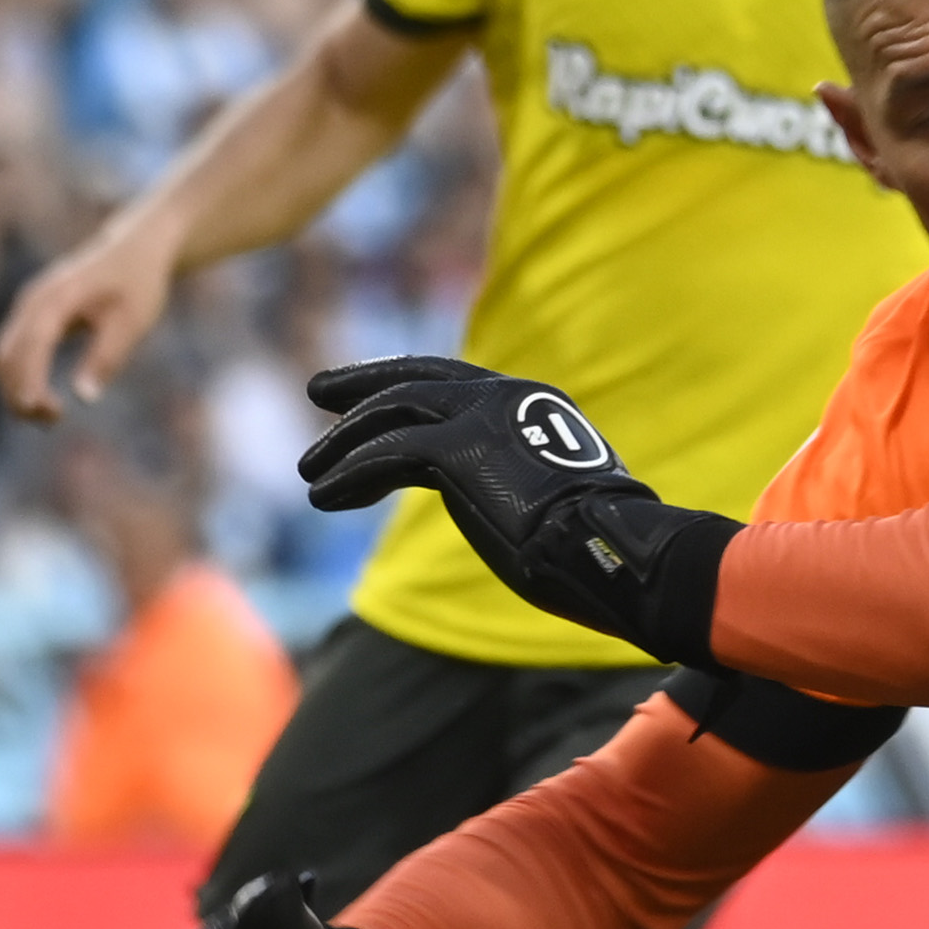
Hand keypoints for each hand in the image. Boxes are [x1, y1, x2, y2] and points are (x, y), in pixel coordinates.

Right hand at [0, 230, 177, 424]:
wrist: (132, 249)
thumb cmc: (137, 284)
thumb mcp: (133, 321)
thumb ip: (108, 356)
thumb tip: (85, 397)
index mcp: (58, 298)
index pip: (33, 342)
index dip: (28, 377)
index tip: (33, 408)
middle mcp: (33, 301)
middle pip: (8, 354)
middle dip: (20, 391)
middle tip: (53, 421)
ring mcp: (27, 307)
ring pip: (4, 356)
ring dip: (16, 389)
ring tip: (51, 417)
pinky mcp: (31, 315)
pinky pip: (13, 351)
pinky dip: (20, 378)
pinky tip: (42, 400)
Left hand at [299, 357, 731, 660]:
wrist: (616, 549)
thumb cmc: (601, 544)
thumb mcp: (556, 497)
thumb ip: (521, 482)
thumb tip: (520, 513)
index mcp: (533, 403)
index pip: (453, 381)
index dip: (404, 382)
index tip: (367, 396)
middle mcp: (504, 396)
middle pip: (413, 378)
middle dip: (360, 385)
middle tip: (318, 391)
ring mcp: (479, 417)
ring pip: (389, 414)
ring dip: (343, 442)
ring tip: (311, 470)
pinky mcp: (457, 448)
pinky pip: (384, 455)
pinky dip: (348, 474)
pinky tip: (322, 496)